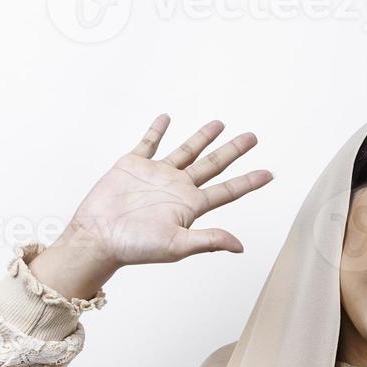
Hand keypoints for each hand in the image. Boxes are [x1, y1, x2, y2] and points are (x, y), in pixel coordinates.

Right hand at [30, 114, 272, 297]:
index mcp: (190, 206)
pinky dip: (157, 130)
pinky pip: (149, 143)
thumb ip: (208, 240)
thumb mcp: (177, 246)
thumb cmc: (135, 247)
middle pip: (212, 165)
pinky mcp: (133, 165)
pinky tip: (166, 118)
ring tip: (219, 123)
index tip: (269, 173)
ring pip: (186, 151)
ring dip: (202, 137)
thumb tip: (240, 246)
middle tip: (252, 137)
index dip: (248, 182)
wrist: (97, 236)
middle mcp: (177, 188)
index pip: (227, 191)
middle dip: (233, 151)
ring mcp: (156, 175)